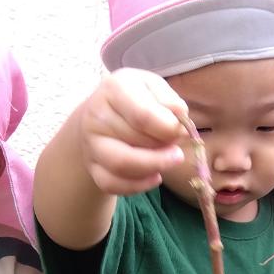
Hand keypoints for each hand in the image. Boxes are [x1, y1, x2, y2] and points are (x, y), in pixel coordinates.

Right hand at [78, 69, 189, 196]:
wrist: (103, 114)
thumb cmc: (136, 99)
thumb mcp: (155, 88)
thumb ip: (171, 102)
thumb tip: (180, 123)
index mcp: (113, 89)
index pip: (143, 116)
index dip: (169, 129)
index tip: (182, 131)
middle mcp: (96, 116)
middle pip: (136, 140)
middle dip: (163, 146)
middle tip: (174, 143)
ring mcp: (91, 144)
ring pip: (122, 165)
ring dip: (154, 166)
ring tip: (171, 160)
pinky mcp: (92, 167)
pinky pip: (113, 184)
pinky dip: (139, 185)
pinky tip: (155, 176)